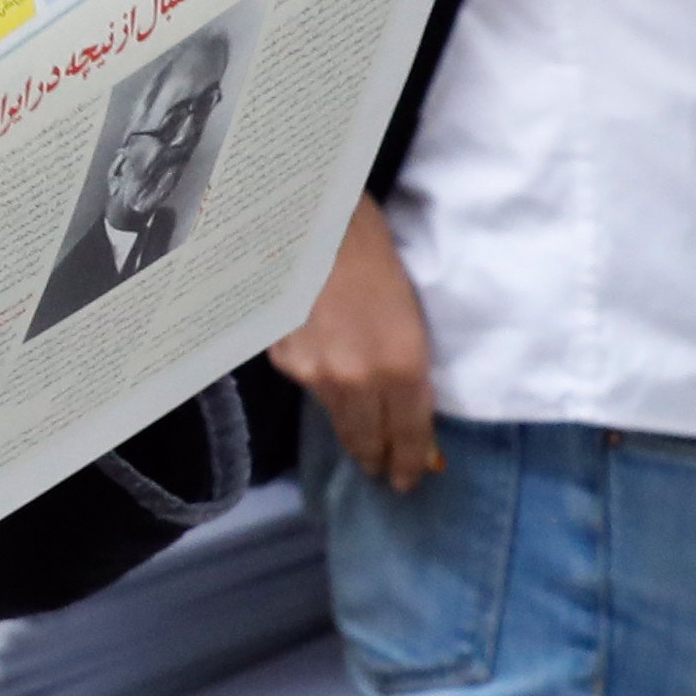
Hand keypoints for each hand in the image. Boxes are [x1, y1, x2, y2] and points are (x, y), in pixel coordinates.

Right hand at [269, 196, 441, 485]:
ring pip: (336, 417)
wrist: (311, 217)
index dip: (410, 461)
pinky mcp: (284, 360)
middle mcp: (357, 379)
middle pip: (368, 438)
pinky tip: (327, 380)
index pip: (409, 433)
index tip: (409, 478)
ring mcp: (315, 373)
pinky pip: (309, 385)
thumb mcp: (411, 309)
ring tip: (359, 443)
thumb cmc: (375, 248)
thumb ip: (410, 363)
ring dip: (350, 431)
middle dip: (378, 459)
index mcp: (401, 364)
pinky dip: (321, 388)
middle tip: (385, 473)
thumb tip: (411, 404)